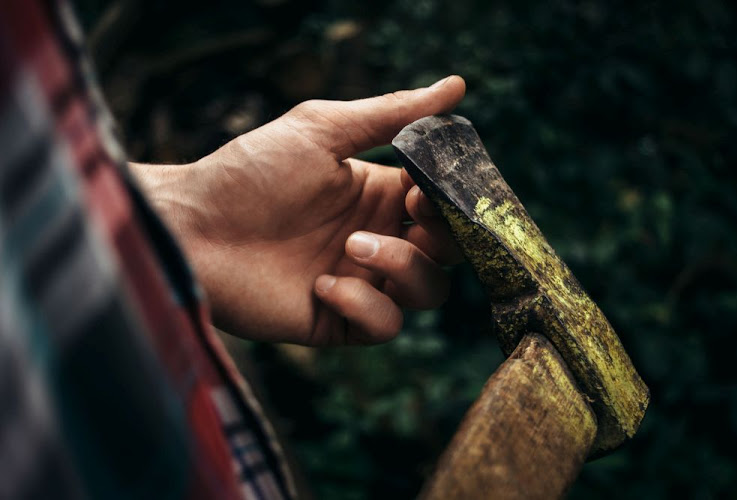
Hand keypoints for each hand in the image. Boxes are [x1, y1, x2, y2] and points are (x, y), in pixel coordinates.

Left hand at [131, 76, 465, 344]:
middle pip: (449, 253)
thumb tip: (458, 86)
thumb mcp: (322, 130)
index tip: (424, 185)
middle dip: (443, 237)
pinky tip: (322, 284)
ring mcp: (360, 282)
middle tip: (408, 214)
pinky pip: (384, 325)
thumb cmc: (250, 172)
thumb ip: (390, 114)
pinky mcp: (338, 320)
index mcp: (379, 196)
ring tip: (351, 245)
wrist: (192, 227)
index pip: (443, 205)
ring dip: (403, 266)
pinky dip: (365, 305)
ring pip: (427, 291)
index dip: (449, 200)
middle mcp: (378, 240)